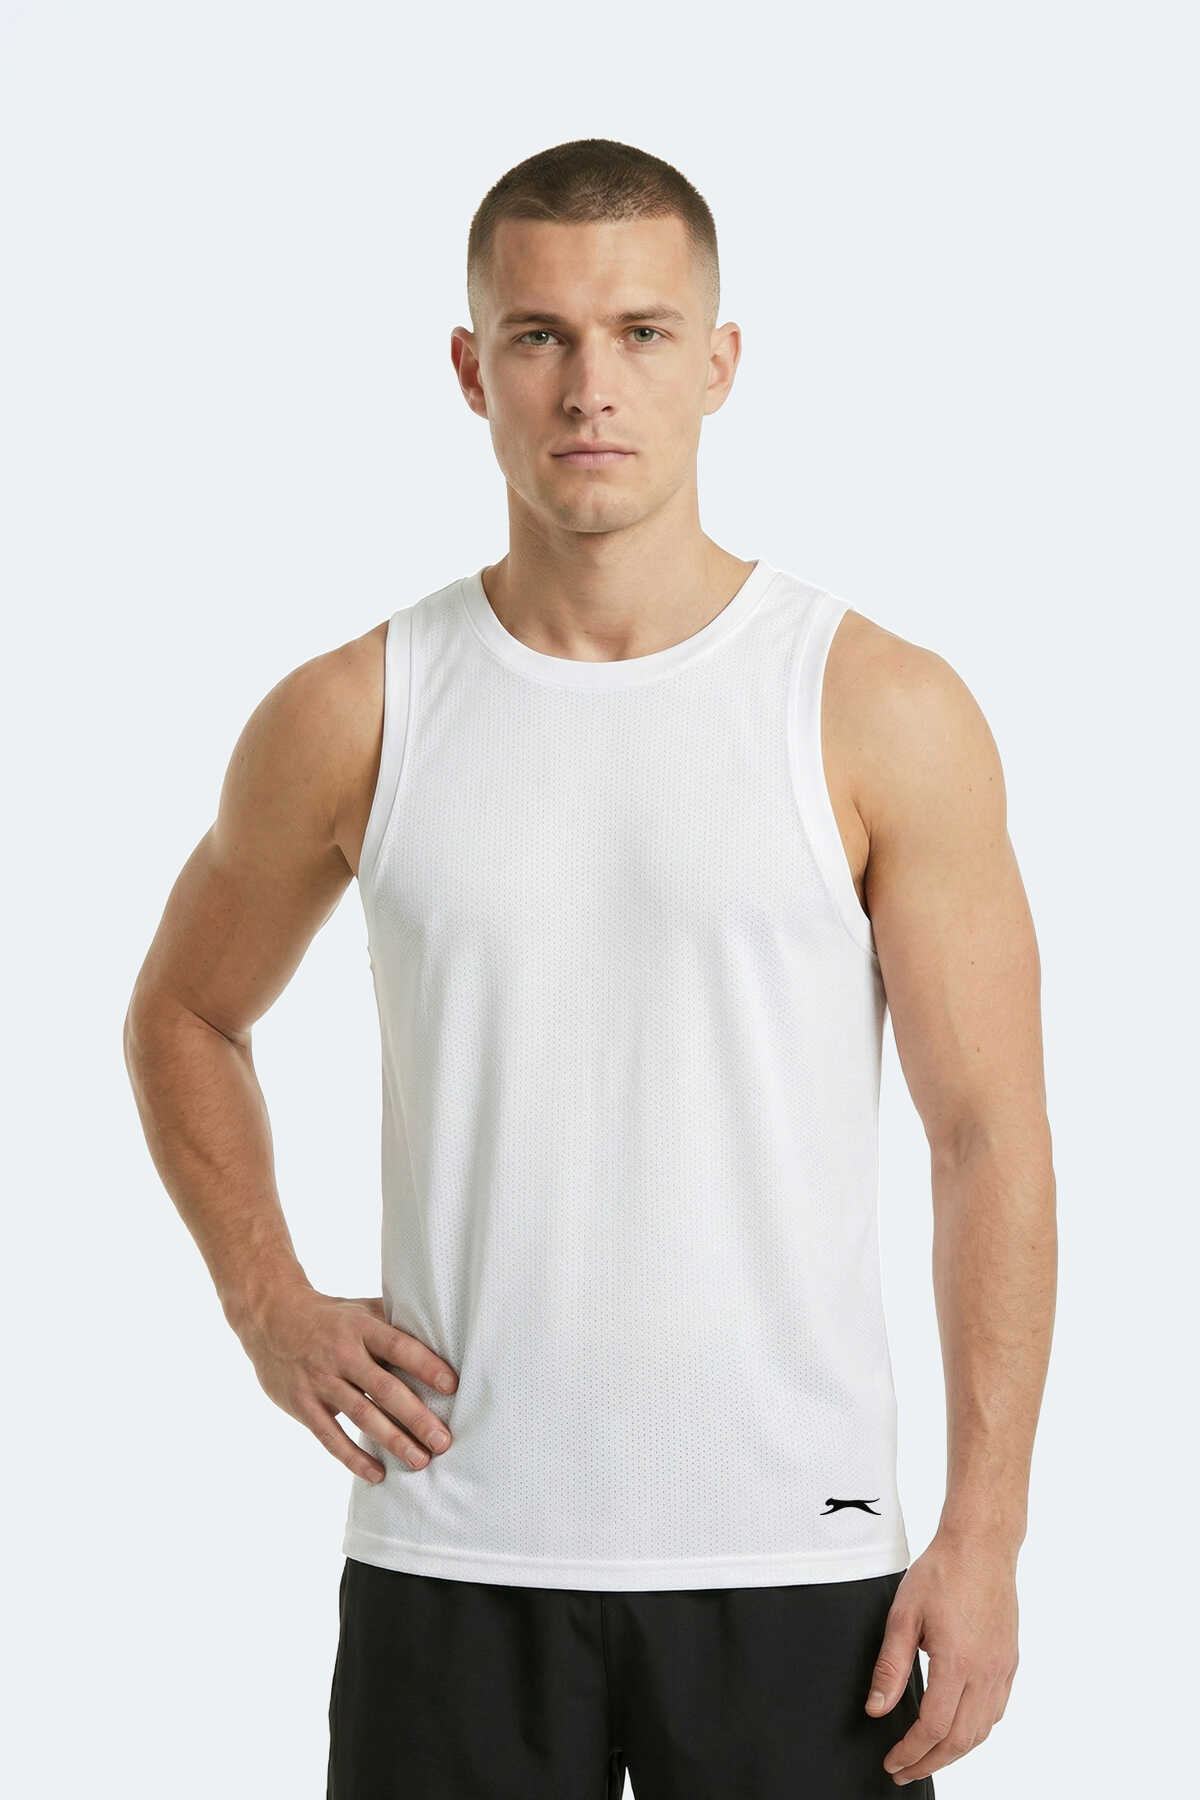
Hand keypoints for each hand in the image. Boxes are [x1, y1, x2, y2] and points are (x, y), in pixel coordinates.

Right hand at [235, 1285, 458, 1482]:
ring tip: (420, 1461)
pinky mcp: (303, 1405)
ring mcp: (320, 1381)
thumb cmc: (330, 1318)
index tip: (452, 1386)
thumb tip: (440, 1335)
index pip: (398, 1346)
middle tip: (443, 1441)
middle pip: (384, 1389)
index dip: (425, 1366)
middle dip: (416, 1417)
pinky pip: (330, 1437)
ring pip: (361, 1416)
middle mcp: (341, 1354)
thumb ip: (393, 1323)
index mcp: (360, 1327)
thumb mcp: (360, 1309)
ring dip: (393, 1441)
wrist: (270, 1319)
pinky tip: (377, 1474)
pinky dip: (353, 1458)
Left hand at [865, 1531, 1019, 1786]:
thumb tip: (877, 1708)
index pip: (933, 1727)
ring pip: (982, 1731)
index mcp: (957, 1663)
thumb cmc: (942, 1572)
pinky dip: (975, 1732)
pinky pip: (996, 1711)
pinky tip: (958, 1731)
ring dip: (954, 1752)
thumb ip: (890, 1666)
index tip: (893, 1762)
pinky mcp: (1010, 1662)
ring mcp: (1002, 1669)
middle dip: (930, 1762)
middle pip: (960, 1740)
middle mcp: (986, 1672)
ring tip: (927, 1757)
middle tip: (904, 1771)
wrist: (981, 1546)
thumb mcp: (903, 1615)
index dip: (910, 1752)